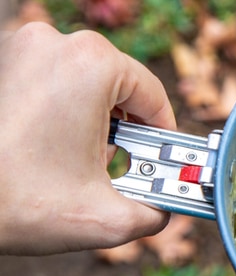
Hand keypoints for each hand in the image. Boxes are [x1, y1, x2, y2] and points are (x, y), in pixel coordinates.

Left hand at [0, 22, 174, 254]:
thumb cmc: (17, 201)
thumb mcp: (109, 218)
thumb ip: (156, 212)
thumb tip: (166, 208)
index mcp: (90, 64)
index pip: (153, 94)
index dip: (163, 134)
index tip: (163, 160)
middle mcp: (55, 45)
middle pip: (119, 86)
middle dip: (127, 129)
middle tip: (121, 166)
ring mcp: (22, 49)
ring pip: (85, 84)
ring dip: (95, 121)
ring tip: (83, 161)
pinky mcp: (1, 64)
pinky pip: (52, 84)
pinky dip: (62, 114)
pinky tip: (55, 150)